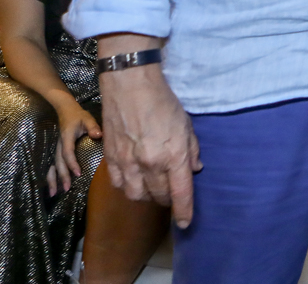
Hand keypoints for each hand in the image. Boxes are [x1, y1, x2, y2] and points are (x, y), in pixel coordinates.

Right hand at [47, 100, 101, 195]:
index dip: (72, 163)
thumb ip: (93, 126)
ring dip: (53, 179)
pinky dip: (51, 176)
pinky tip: (52, 186)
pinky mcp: (57, 150)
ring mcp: (56, 148)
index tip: (78, 173)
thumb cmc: (79, 115)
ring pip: (53, 166)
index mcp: (67, 138)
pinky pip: (53, 165)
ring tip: (54, 193)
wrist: (66, 111)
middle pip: (59, 163)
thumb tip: (98, 135)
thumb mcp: (87, 118)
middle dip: (62, 176)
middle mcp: (59, 145)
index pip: (68, 153)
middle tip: (66, 189)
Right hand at [99, 55, 200, 227]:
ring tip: (153, 188)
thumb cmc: (163, 101)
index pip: (181, 193)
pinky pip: (119, 185)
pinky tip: (134, 181)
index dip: (184, 211)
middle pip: (160, 196)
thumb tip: (195, 169)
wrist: (130, 85)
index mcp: (173, 155)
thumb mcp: (187, 124)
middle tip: (172, 194)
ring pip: (137, 195)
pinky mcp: (111, 158)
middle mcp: (150, 163)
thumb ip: (191, 149)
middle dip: (168, 199)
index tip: (186, 223)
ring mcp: (128, 162)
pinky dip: (128, 188)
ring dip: (148, 196)